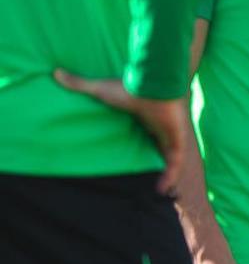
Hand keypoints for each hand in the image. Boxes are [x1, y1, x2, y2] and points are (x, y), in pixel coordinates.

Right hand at [54, 70, 187, 194]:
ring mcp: (170, 133)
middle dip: (159, 160)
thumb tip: (55, 73)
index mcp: (146, 117)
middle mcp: (160, 127)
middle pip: (161, 146)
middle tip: (150, 178)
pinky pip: (177, 161)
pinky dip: (172, 174)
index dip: (146, 141)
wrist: (153, 85)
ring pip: (172, 157)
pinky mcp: (176, 139)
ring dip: (167, 173)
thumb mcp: (100, 89)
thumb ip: (79, 84)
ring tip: (158, 190)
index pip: (148, 132)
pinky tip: (162, 188)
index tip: (135, 156)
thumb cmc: (129, 88)